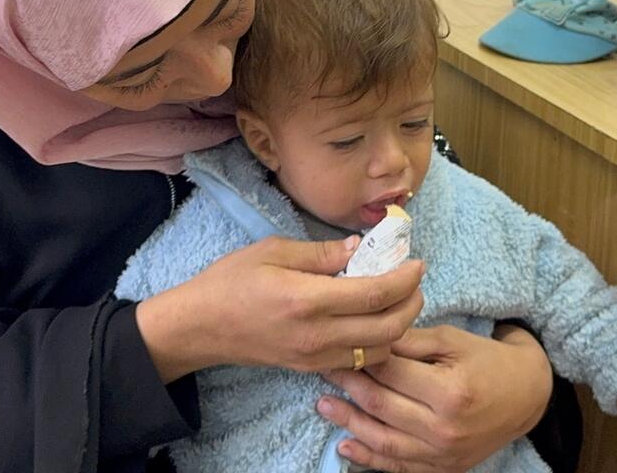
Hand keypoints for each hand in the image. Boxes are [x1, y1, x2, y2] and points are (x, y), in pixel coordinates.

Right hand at [137, 235, 424, 381]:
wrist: (200, 327)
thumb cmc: (231, 282)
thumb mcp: (273, 251)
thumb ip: (321, 252)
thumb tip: (360, 248)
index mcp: (308, 299)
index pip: (376, 293)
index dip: (405, 278)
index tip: (417, 263)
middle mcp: (317, 334)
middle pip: (388, 327)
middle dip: (412, 304)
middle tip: (414, 282)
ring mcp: (315, 357)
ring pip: (379, 351)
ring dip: (399, 326)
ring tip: (398, 300)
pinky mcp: (310, 368)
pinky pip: (359, 362)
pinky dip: (377, 344)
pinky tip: (373, 321)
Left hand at [316, 324, 552, 472]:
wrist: (526, 395)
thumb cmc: (488, 360)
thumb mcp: (453, 340)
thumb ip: (410, 340)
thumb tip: (368, 336)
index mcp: (449, 391)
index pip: (390, 372)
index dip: (360, 356)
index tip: (338, 343)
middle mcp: (444, 428)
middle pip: (381, 406)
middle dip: (348, 385)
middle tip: (323, 368)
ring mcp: (442, 454)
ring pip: (383, 440)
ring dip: (348, 422)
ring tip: (323, 404)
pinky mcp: (443, 468)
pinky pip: (398, 466)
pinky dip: (369, 458)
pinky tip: (345, 445)